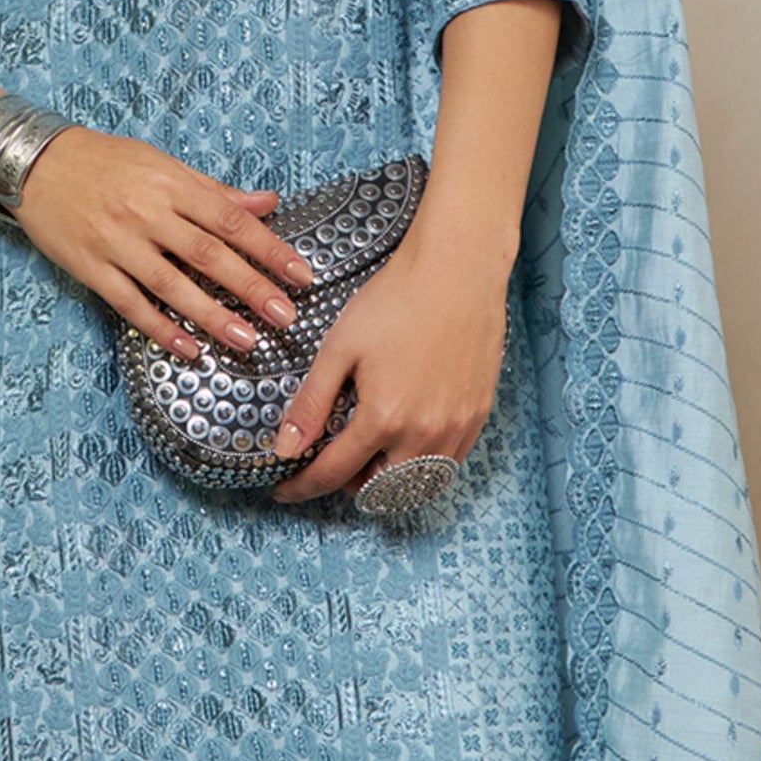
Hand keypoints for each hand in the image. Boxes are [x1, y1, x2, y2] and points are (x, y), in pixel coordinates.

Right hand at [13, 125, 315, 357]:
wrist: (35, 163)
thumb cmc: (102, 161)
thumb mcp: (161, 163)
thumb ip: (212, 189)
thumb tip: (267, 202)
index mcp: (169, 184)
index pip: (230, 219)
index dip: (269, 248)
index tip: (300, 274)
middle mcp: (146, 213)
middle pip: (207, 255)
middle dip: (251, 288)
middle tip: (286, 317)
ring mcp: (116, 243)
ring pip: (171, 285)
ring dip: (212, 315)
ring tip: (247, 340)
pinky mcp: (90, 267)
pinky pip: (130, 304)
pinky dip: (160, 328)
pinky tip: (188, 348)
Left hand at [266, 222, 510, 504]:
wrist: (457, 271)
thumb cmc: (395, 301)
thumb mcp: (340, 348)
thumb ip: (311, 403)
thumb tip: (284, 449)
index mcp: (383, 418)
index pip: (332, 474)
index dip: (302, 486)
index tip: (283, 488)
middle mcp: (423, 434)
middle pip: (375, 490)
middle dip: (343, 484)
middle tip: (325, 460)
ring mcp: (455, 428)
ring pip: (414, 485)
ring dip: (383, 480)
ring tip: (362, 454)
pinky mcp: (477, 416)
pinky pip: (446, 465)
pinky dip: (419, 468)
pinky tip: (402, 442)